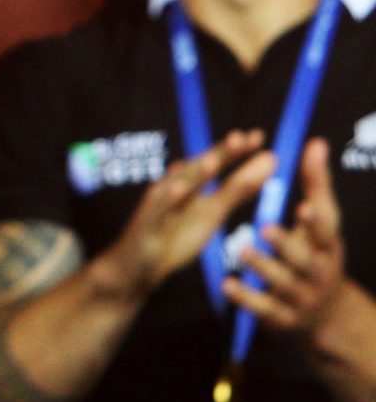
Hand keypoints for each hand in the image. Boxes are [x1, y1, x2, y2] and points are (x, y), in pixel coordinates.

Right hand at [91, 130, 274, 302]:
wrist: (137, 266)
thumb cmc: (174, 236)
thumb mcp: (212, 212)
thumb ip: (237, 190)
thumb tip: (264, 163)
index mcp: (191, 186)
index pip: (215, 163)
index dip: (235, 151)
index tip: (258, 136)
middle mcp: (174, 189)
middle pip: (198, 169)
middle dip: (218, 154)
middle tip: (240, 138)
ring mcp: (159, 206)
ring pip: (177, 187)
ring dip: (193, 174)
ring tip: (213, 161)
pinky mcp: (147, 225)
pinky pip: (157, 212)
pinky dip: (166, 200)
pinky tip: (177, 191)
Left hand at [231, 137, 351, 338]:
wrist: (328, 317)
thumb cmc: (317, 255)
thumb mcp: (322, 224)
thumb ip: (316, 184)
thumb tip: (315, 141)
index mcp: (326, 246)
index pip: (326, 232)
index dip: (316, 221)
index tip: (304, 206)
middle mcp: (317, 272)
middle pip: (304, 259)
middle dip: (287, 244)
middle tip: (265, 226)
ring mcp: (300, 297)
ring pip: (281, 283)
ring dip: (262, 267)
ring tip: (242, 249)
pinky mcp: (281, 317)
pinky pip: (262, 308)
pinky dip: (245, 297)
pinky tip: (225, 284)